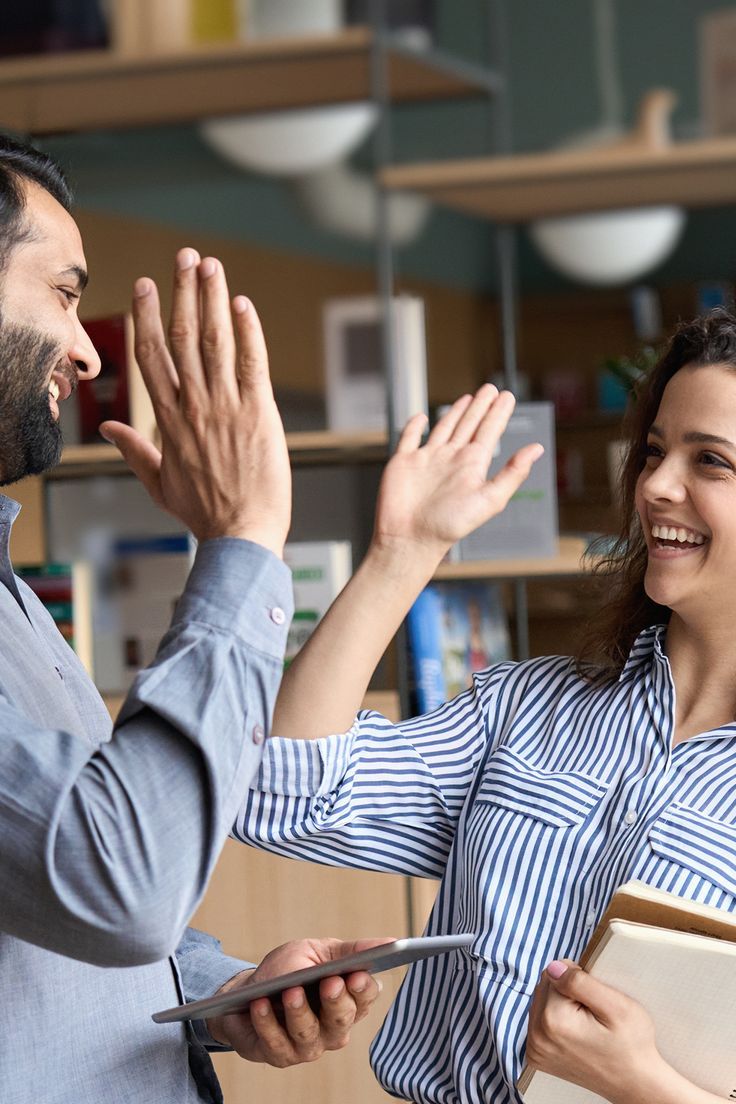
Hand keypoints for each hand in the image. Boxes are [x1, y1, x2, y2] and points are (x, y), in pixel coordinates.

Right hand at [99, 249, 290, 556]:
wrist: (241, 535)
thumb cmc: (205, 513)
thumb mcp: (159, 483)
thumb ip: (134, 451)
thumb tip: (111, 428)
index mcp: (168, 421)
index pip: (152, 357)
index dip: (146, 316)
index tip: (146, 285)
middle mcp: (194, 407)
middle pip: (182, 338)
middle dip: (182, 292)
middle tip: (184, 257)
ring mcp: (227, 408)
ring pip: (215, 342)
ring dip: (212, 299)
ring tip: (210, 265)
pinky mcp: (260, 413)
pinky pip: (252, 363)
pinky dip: (248, 332)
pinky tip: (242, 304)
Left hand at [206, 937, 389, 1066]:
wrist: (247, 992)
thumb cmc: (289, 970)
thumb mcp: (318, 952)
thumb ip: (350, 950)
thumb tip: (391, 942)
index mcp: (349, 999)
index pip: (366, 997)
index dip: (363, 988)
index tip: (357, 974)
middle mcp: (334, 1028)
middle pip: (342, 1018)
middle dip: (336, 1000)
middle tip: (330, 982)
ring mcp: (309, 1045)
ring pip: (310, 1034)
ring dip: (300, 1012)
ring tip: (290, 991)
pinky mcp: (281, 1055)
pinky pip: (277, 1043)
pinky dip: (267, 1022)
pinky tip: (261, 1004)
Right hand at [372, 385, 542, 570]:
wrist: (410, 539)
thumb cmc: (449, 526)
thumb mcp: (490, 499)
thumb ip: (512, 473)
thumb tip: (537, 449)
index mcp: (472, 465)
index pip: (489, 431)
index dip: (499, 412)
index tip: (508, 396)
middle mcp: (451, 459)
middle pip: (470, 425)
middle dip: (480, 406)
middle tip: (491, 388)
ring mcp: (427, 459)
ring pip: (444, 428)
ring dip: (456, 412)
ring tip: (468, 398)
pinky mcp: (403, 462)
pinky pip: (409, 438)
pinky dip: (414, 426)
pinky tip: (421, 418)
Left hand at [526, 960, 666, 1103]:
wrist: (633, 1082)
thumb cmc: (631, 1045)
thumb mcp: (617, 1006)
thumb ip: (581, 982)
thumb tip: (554, 967)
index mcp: (553, 1020)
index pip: (553, 973)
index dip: (577, 980)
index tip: (595, 1002)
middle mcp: (537, 1037)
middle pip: (544, 986)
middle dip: (567, 993)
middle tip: (592, 1015)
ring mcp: (535, 1049)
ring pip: (541, 1002)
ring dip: (561, 1006)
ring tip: (585, 1026)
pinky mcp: (536, 1056)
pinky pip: (539, 1020)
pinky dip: (556, 1021)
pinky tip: (575, 1034)